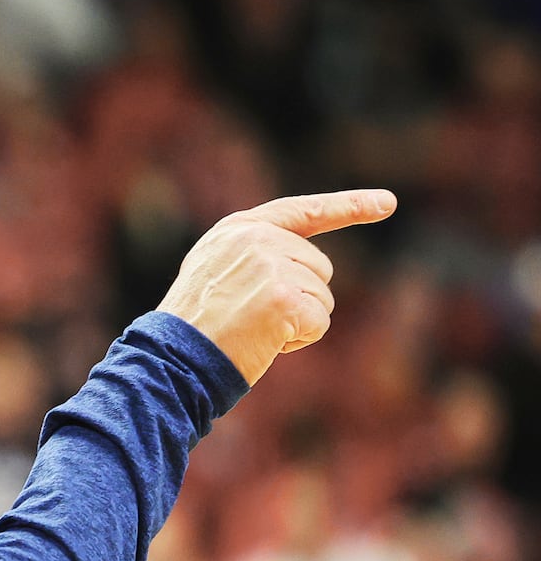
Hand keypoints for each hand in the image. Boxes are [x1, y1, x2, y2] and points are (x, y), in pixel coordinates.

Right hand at [157, 189, 397, 385]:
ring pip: (322, 296)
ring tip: (252, 330)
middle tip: (252, 318)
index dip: (349, 206)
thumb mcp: (217, 273)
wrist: (173, 357)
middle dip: (299, 298)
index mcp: (238, 228)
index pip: (303, 211)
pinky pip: (319, 321)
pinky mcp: (284, 297)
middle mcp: (256, 237)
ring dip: (297, 322)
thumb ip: (259, 256)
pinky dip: (298, 340)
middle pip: (319, 267)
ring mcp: (270, 264)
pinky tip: (264, 342)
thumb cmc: (195, 326)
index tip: (387, 202)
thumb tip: (313, 269)